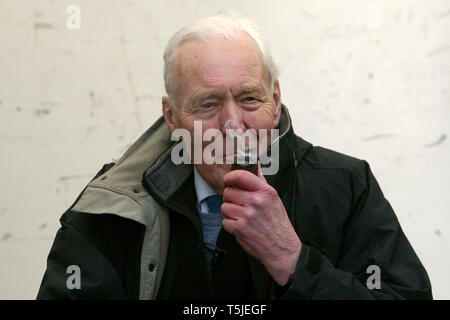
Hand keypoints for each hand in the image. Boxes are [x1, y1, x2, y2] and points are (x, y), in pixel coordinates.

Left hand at [221, 162, 301, 284]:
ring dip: (230, 212)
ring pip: (224, 207)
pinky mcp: (240, 229)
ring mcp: (247, 216)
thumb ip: (261, 182)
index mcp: (266, 192)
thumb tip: (255, 165)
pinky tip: (241, 226)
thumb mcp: (274, 199)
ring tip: (242, 217)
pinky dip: (231, 225)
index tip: (228, 180)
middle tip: (239, 204)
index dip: (230, 177)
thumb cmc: (278, 223)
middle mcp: (256, 202)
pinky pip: (225, 221)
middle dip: (230, 198)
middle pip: (228, 192)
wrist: (282, 249)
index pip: (241, 176)